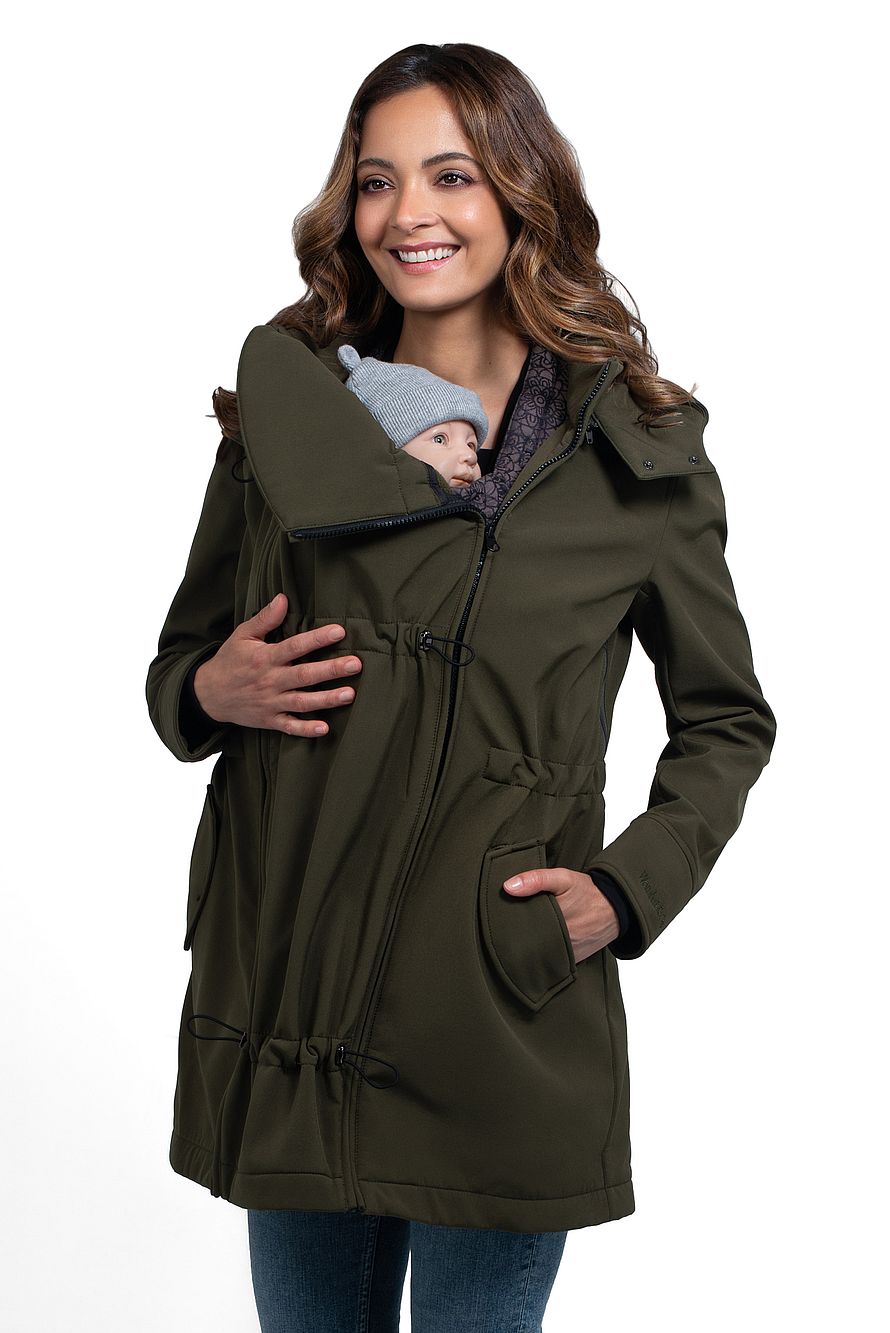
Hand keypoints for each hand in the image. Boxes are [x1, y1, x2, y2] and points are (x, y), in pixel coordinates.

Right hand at [193, 593, 361, 736]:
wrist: (208, 695)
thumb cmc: (230, 661)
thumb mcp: (242, 635)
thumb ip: (265, 618)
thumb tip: (283, 598)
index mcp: (264, 657)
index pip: (294, 646)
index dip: (317, 639)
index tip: (339, 631)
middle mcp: (270, 680)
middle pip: (304, 675)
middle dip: (331, 670)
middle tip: (355, 664)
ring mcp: (270, 702)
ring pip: (302, 701)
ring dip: (326, 699)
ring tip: (350, 694)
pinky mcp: (270, 720)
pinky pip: (290, 726)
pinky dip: (306, 729)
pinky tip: (324, 728)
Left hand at [502, 868, 619, 963]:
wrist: (615, 909)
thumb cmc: (587, 892)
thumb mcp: (563, 878)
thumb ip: (536, 879)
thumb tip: (508, 887)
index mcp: (555, 921)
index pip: (521, 929)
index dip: (509, 924)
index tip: (499, 918)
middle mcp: (560, 942)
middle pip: (528, 944)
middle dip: (517, 936)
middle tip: (506, 927)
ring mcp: (567, 955)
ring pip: (539, 954)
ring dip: (530, 947)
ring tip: (519, 937)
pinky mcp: (572, 961)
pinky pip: (552, 962)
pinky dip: (544, 955)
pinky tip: (537, 945)